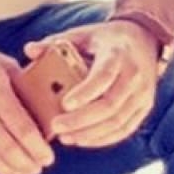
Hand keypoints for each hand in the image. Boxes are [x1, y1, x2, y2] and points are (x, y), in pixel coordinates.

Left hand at [24, 22, 160, 147]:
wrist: (144, 41)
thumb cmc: (107, 39)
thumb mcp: (83, 34)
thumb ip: (56, 42)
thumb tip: (29, 50)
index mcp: (118, 54)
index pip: (103, 76)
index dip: (85, 93)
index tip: (64, 104)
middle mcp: (134, 75)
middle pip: (110, 105)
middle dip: (82, 120)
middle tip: (57, 127)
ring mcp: (142, 94)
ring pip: (118, 122)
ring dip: (90, 134)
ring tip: (66, 137)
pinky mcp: (144, 107)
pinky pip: (124, 129)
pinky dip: (103, 138)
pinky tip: (82, 139)